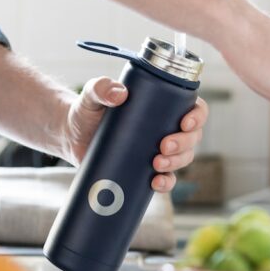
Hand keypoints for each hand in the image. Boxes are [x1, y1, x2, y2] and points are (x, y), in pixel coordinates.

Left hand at [61, 77, 208, 192]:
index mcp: (163, 105)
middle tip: (163, 146)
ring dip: (177, 163)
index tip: (185, 123)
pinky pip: (166, 179)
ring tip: (156, 164)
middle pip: (192, 137)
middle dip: (184, 143)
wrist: (71, 136)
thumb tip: (119, 93)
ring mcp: (158, 150)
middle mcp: (166, 128)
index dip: (197, 116)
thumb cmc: (87, 110)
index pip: (194, 107)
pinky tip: (155, 183)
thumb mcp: (92, 95)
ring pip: (183, 158)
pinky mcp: (146, 170)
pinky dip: (166, 183)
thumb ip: (101, 88)